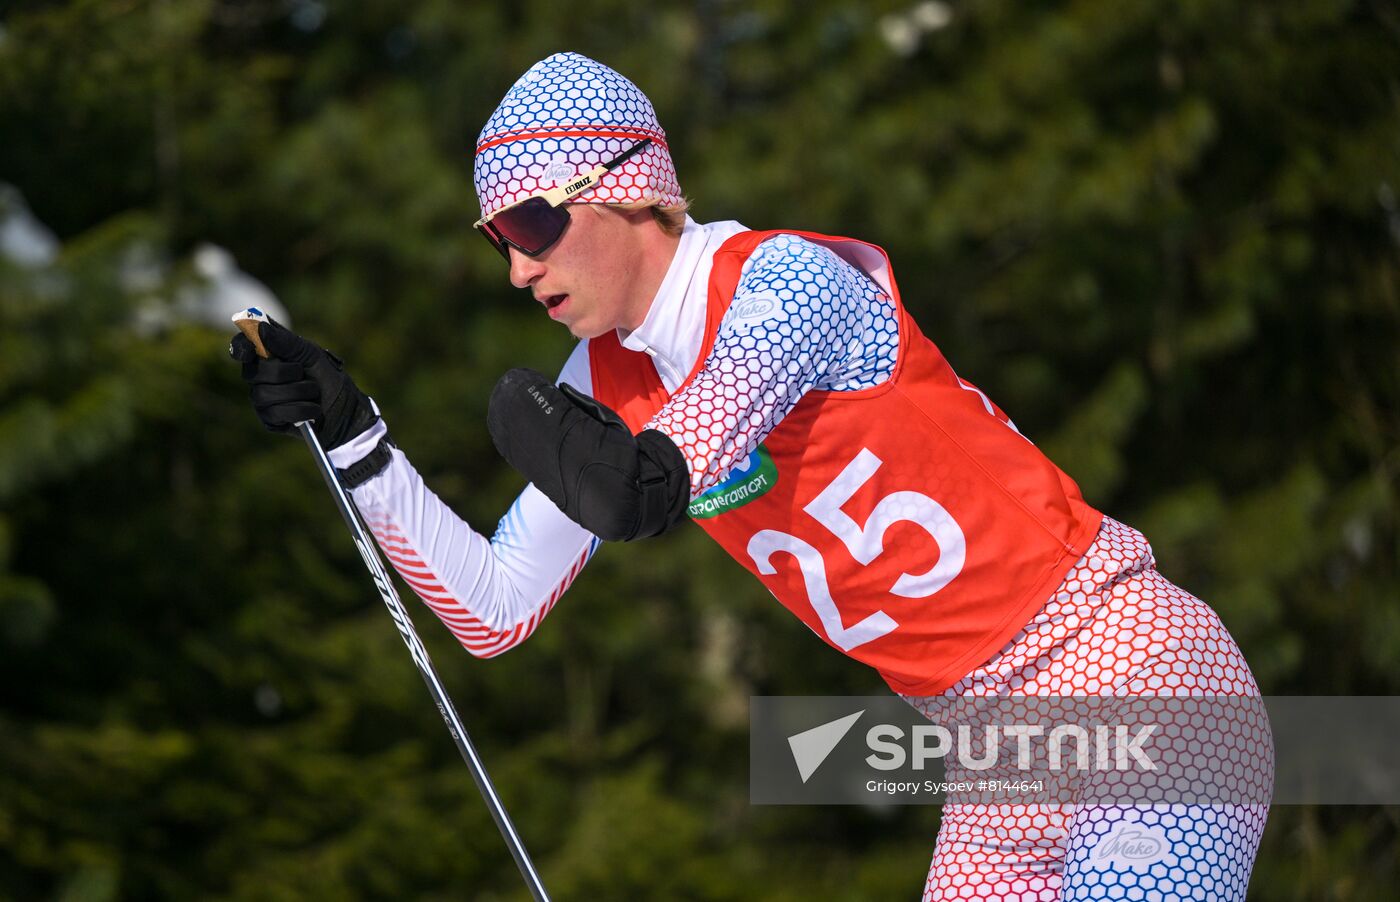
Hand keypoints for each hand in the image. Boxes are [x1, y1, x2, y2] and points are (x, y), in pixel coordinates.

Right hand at [228, 318, 377, 449]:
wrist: (346, 410)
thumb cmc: (328, 378)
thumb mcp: (312, 355)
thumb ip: (288, 342)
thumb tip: (261, 328)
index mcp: (268, 356)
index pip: (242, 347)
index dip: (241, 347)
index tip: (249, 351)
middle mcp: (260, 377)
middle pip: (253, 373)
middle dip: (283, 373)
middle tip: (303, 373)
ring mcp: (263, 399)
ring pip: (264, 394)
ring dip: (297, 392)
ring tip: (314, 393)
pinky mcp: (270, 420)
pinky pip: (276, 413)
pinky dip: (300, 410)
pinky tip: (313, 410)